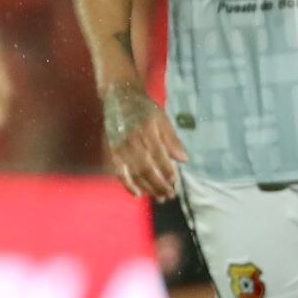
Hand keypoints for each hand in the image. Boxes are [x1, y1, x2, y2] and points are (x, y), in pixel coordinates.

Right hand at [102, 78, 187, 200]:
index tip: (176, 181)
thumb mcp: (162, 119)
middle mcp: (132, 141)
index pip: (159, 157)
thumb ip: (172, 140)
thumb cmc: (144, 109)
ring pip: (134, 174)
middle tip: (170, 195)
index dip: (168, 171)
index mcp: (147, 131)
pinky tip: (138, 194)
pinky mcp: (112, 153)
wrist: (119, 99)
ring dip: (148, 188)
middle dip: (160, 185)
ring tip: (160, 198)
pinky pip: (120, 172)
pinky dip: (128, 185)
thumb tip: (184, 159)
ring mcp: (120, 148)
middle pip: (147, 169)